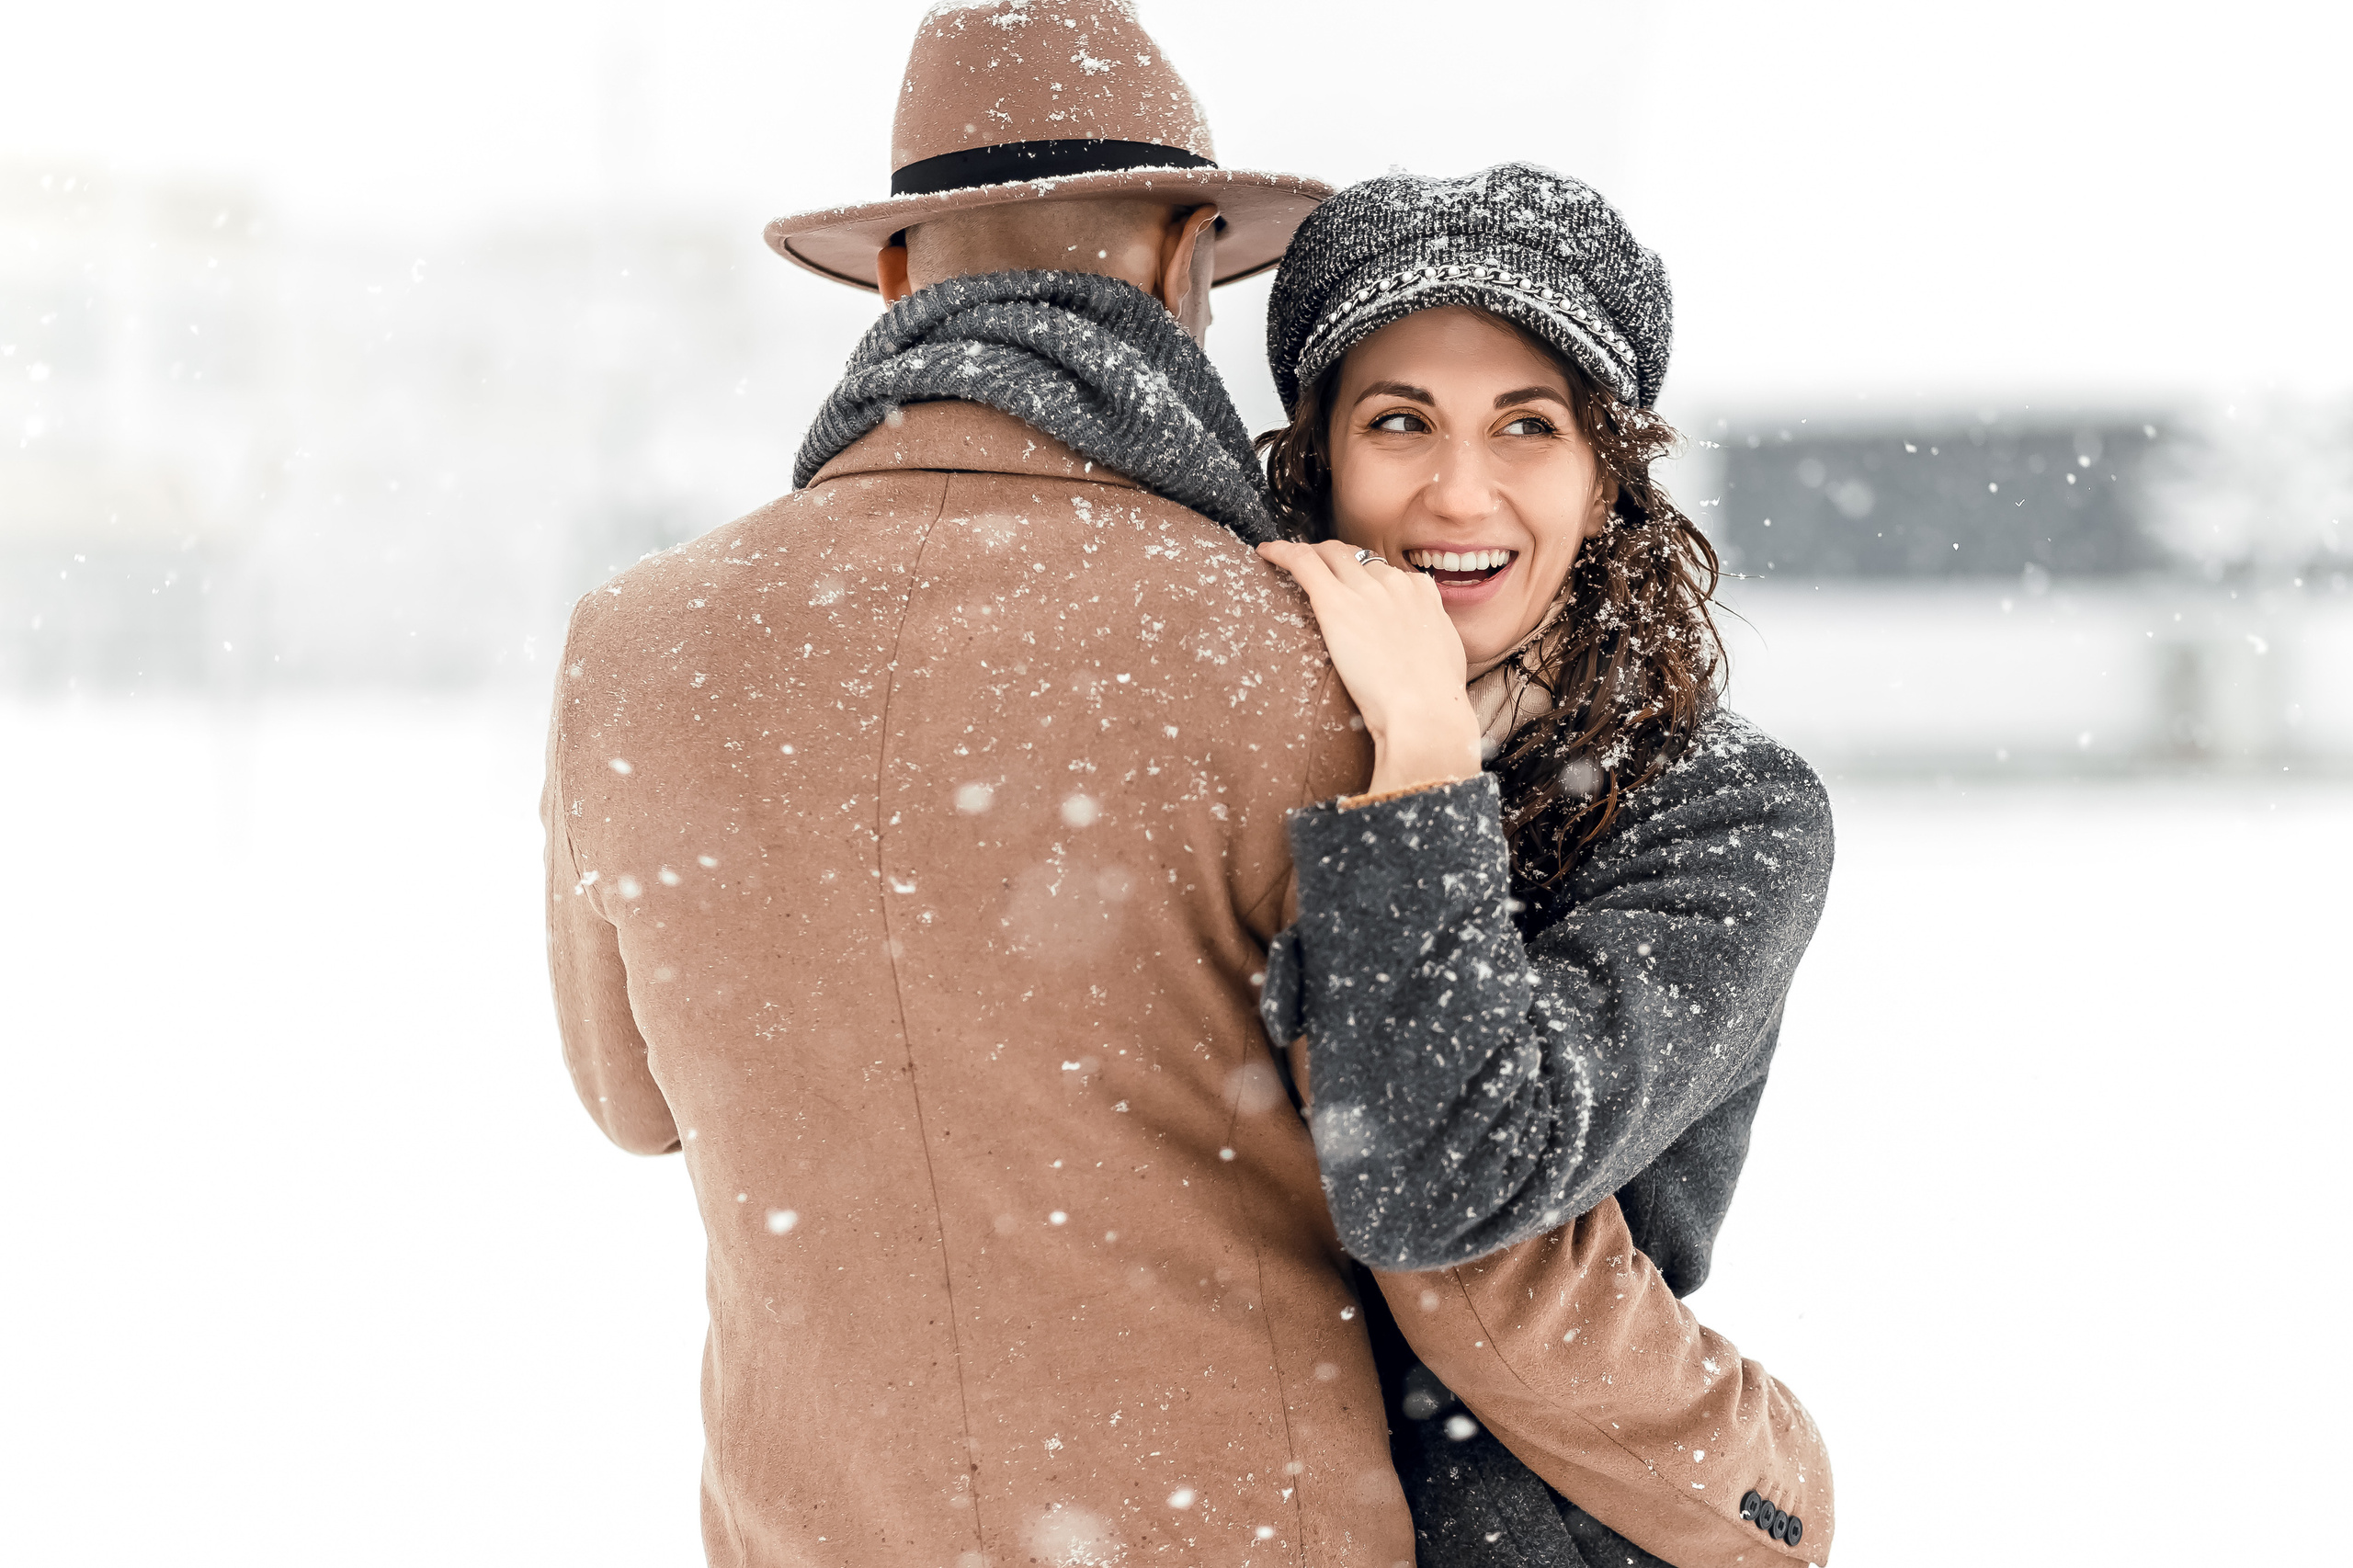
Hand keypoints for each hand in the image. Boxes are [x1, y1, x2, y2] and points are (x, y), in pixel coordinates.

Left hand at [1258, 540, 1483, 793]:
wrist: (1424, 711)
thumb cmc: (1434, 698)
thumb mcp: (1446, 655)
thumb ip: (1432, 636)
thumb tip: (1427, 641)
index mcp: (1421, 593)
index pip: (1387, 570)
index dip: (1366, 574)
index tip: (1352, 585)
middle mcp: (1394, 583)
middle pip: (1357, 557)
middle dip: (1335, 557)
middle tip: (1315, 569)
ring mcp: (1365, 590)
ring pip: (1330, 553)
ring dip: (1309, 553)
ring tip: (1288, 559)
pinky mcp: (1336, 602)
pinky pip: (1302, 562)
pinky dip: (1281, 551)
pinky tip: (1264, 551)